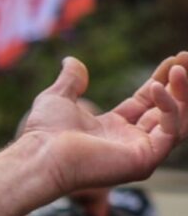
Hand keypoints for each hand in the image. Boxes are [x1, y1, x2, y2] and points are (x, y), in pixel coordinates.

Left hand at [17, 55, 187, 197]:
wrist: (41, 155)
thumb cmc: (44, 133)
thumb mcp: (59, 98)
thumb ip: (71, 80)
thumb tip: (71, 60)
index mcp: (115, 128)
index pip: (149, 102)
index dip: (162, 80)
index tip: (173, 58)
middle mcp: (132, 141)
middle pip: (168, 109)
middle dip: (180, 83)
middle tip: (185, 57)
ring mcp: (142, 152)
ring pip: (177, 119)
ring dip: (183, 92)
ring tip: (180, 66)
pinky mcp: (146, 159)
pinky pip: (171, 129)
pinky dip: (169, 106)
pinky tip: (157, 86)